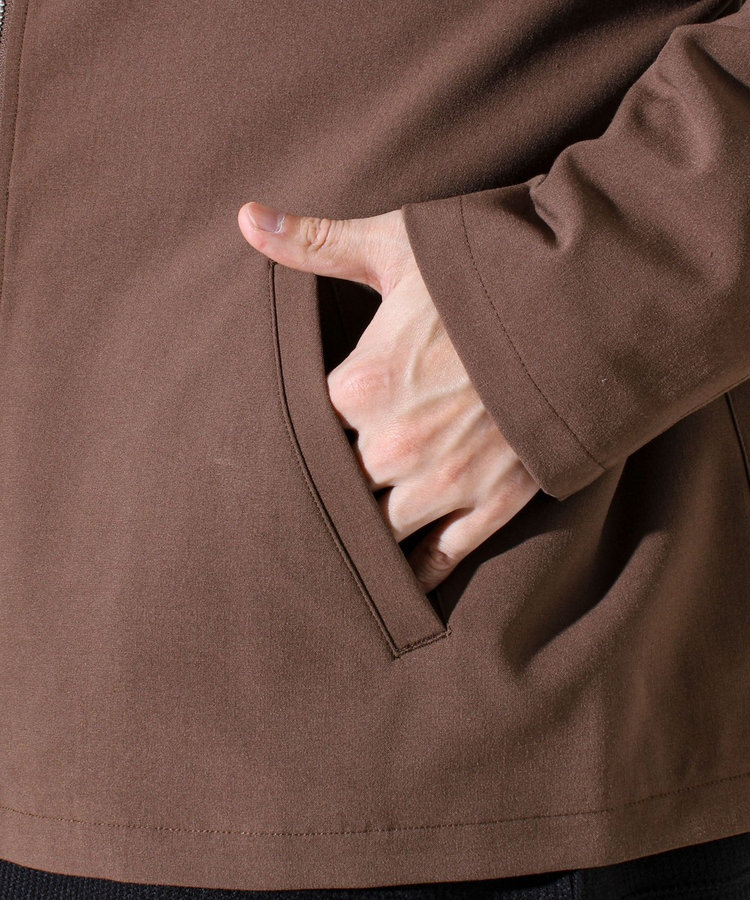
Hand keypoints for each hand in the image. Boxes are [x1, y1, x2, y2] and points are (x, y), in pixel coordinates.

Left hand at [237, 201, 539, 593]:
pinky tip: (398, 583)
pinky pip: (439, 558)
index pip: (305, 430)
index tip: (305, 430)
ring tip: (345, 542)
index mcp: (359, 388)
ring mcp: (445, 483)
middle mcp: (394, 447)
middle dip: (333, 483)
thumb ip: (316, 243)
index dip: (305, 429)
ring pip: (380, 533)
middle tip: (319, 489)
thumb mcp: (397, 247)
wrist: (592, 304)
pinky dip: (416, 574)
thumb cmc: (487, 273)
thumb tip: (244, 217)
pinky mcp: (492, 506)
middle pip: (338, 486)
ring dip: (366, 533)